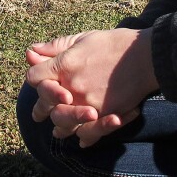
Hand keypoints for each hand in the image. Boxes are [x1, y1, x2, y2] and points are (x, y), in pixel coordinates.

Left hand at [24, 28, 157, 145]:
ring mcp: (88, 102)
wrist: (145, 55)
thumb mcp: (82, 38)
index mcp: (64, 64)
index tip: (39, 80)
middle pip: (45, 104)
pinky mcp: (105, 114)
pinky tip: (81, 137)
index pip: (35, 77)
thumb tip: (31, 52)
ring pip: (63, 122)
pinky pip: (88, 132)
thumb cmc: (114, 43)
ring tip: (58, 129)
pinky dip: (84, 137)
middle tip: (39, 113)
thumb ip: (55, 47)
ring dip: (59, 125)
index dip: (35, 78)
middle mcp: (72, 86)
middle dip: (42, 107)